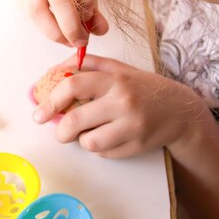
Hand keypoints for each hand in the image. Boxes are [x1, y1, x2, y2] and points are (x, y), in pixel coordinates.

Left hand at [33, 54, 209, 157]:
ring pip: (88, 142)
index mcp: (114, 79)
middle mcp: (122, 102)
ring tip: (89, 132)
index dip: (51, 100)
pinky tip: (109, 137)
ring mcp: (131, 126)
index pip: (73, 85)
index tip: (39, 112)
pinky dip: (99, 148)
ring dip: (82, 140)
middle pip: (75, 120)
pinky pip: (103, 153)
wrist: (180, 110)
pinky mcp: (136, 146)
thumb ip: (87, 65)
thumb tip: (53, 71)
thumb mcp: (118, 69)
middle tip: (60, 132)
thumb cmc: (142, 88)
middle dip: (60, 130)